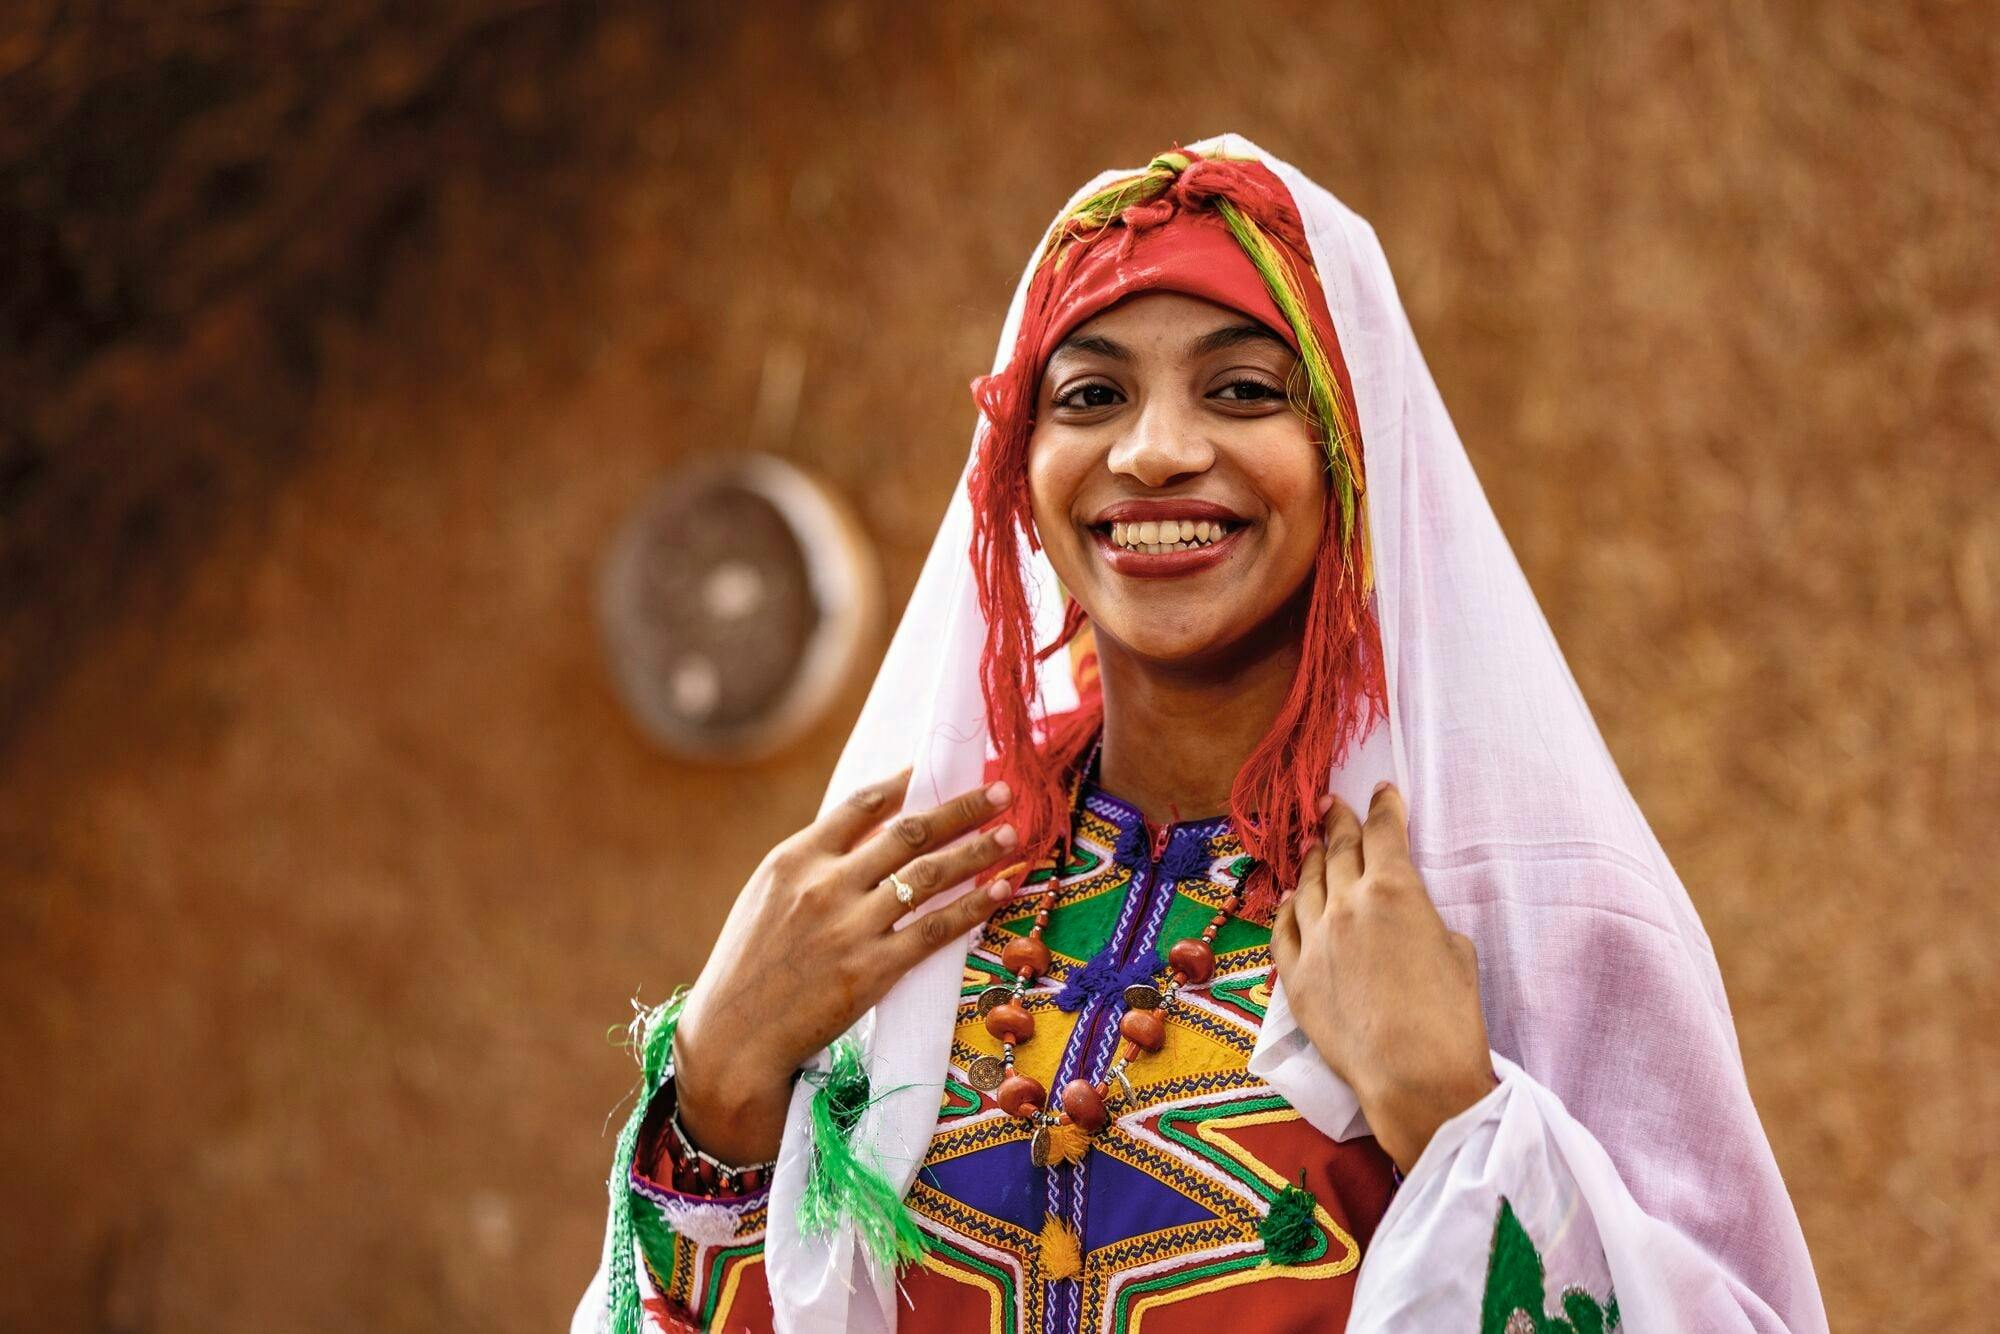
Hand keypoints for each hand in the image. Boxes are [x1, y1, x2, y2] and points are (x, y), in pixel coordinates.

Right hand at [673, 769, 1023, 1166]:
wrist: (733, 1037)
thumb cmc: (750, 967)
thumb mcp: (767, 898)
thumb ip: (813, 865)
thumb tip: (869, 836)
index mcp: (795, 859)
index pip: (862, 804)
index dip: (907, 780)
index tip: (940, 767)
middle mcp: (825, 884)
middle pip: (909, 831)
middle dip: (962, 808)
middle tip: (1000, 790)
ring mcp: (851, 927)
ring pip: (930, 873)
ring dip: (978, 850)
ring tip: (1011, 834)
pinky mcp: (873, 969)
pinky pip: (936, 928)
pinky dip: (973, 906)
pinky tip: (999, 889)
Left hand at [1271, 783, 1493, 1173]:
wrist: (1413, 1074)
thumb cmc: (1450, 1015)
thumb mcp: (1458, 952)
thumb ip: (1427, 923)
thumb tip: (1410, 924)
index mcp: (1393, 889)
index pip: (1383, 832)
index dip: (1383, 807)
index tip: (1381, 791)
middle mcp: (1346, 903)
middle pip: (1339, 850)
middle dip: (1339, 822)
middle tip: (1333, 804)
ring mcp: (1315, 939)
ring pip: (1307, 884)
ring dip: (1312, 859)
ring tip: (1312, 844)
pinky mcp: (1294, 976)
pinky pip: (1284, 929)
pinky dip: (1287, 907)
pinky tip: (1290, 896)